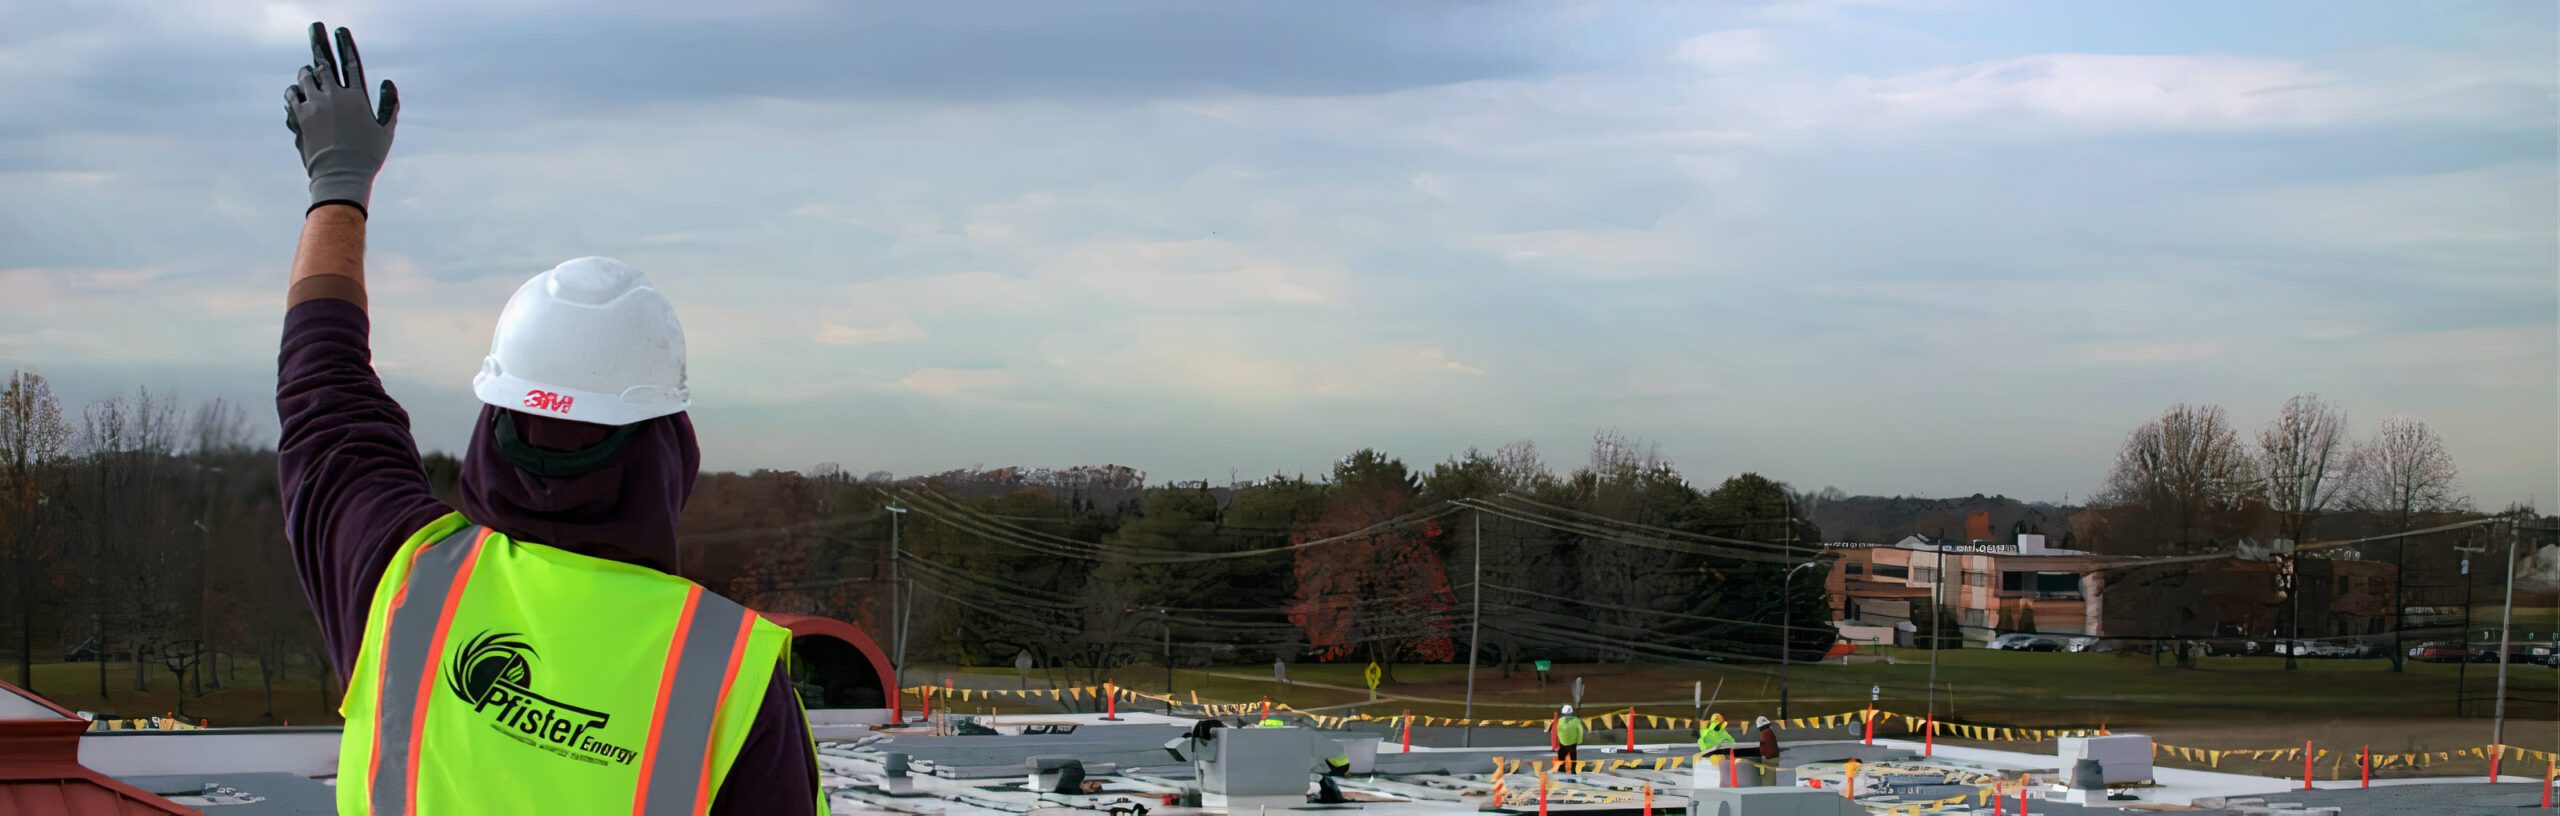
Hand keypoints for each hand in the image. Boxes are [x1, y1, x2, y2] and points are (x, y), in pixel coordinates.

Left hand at [285, 22, 397, 216]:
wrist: (340, 175)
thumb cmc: (367, 155)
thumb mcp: (386, 131)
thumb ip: (388, 104)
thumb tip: (387, 81)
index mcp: (356, 98)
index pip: (349, 63)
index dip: (344, 44)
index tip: (340, 30)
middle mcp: (334, 97)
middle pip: (323, 62)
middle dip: (319, 41)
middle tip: (315, 27)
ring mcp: (314, 105)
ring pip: (305, 76)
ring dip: (307, 71)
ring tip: (309, 71)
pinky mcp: (299, 116)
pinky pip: (292, 94)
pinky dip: (295, 91)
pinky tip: (299, 93)